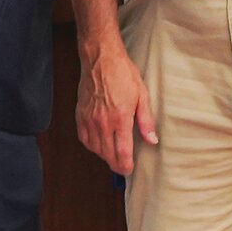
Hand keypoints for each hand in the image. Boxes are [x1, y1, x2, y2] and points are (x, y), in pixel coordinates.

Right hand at [76, 44, 156, 175]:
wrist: (100, 59)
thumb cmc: (123, 74)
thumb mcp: (142, 95)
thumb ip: (146, 120)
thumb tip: (152, 140)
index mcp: (120, 118)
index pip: (122, 152)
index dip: (125, 165)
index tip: (129, 171)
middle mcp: (102, 122)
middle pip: (107, 154)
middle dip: (115, 164)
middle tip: (122, 168)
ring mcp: (89, 119)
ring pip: (94, 148)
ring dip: (104, 156)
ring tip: (113, 157)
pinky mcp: (79, 115)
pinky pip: (83, 138)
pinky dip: (91, 146)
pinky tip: (98, 145)